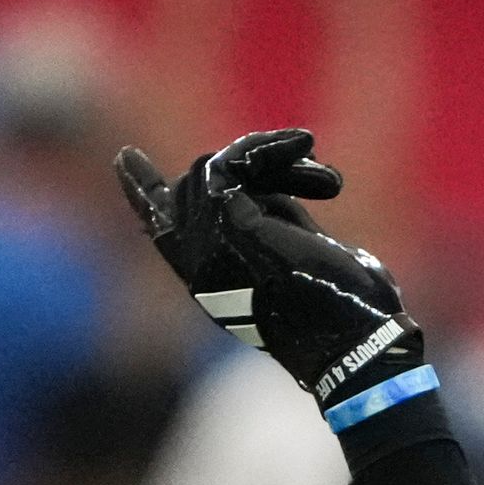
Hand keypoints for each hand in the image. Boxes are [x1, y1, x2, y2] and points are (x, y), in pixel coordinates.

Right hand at [114, 128, 426, 418]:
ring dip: (275, 160)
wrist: (358, 341)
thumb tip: (278, 193)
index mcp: (215, 278)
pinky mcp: (231, 227)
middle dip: (259, 168)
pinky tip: (304, 143)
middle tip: (322, 180)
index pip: (163, 229)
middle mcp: (202, 266)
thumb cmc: (349, 313)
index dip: (141, 192)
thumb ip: (274, 230)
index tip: (125, 158)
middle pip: (195, 186)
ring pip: (212, 170)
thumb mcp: (304, 263)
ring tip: (327, 180)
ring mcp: (210, 248)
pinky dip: (266, 146)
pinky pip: (230, 165)